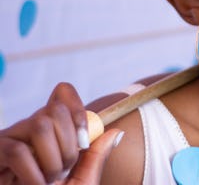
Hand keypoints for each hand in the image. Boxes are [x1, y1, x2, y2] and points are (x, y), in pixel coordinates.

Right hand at [0, 83, 121, 183]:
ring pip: (39, 125)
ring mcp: (8, 139)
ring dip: (52, 160)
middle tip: (63, 171)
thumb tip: (116, 131)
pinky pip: (17, 151)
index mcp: (51, 130)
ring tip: (48, 181)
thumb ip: (96, 158)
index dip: (77, 109)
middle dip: (69, 144)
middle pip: (56, 109)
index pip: (62, 93)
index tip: (85, 141)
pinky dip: (34, 174)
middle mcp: (28, 129)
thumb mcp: (82, 181)